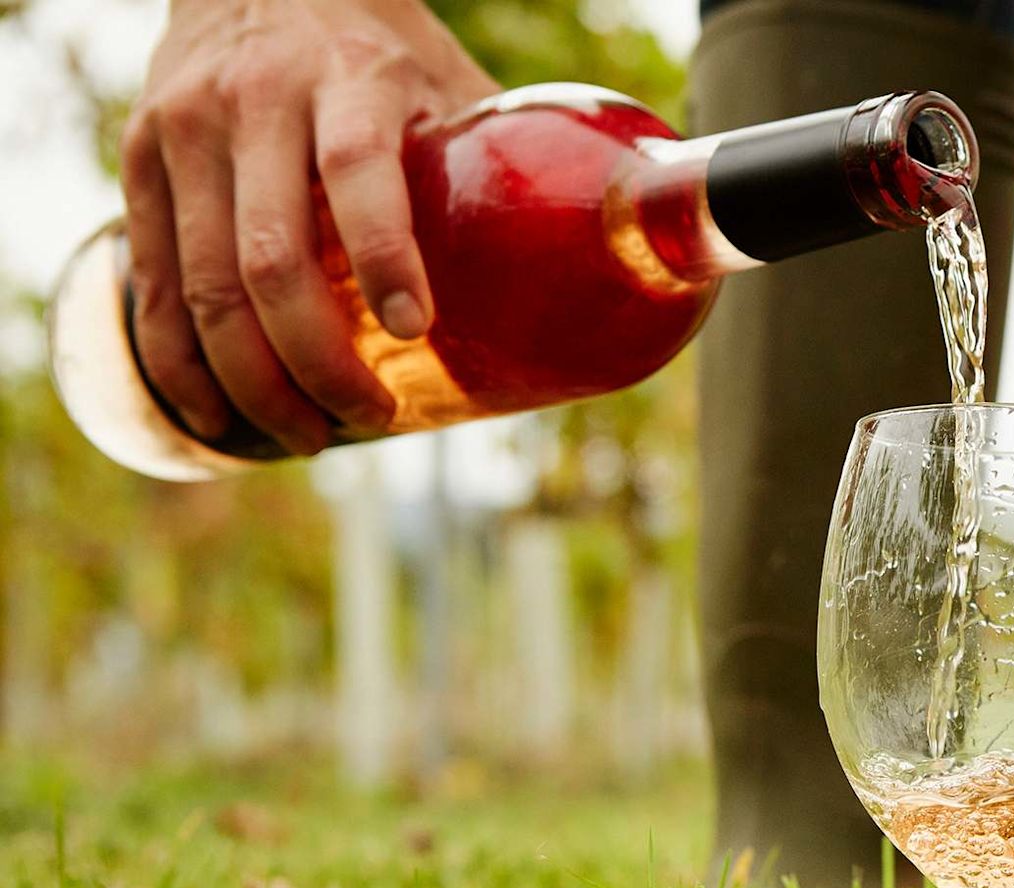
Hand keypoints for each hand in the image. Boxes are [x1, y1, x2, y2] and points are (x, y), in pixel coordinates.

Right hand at [122, 0, 497, 452]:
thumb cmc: (377, 48)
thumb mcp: (444, 79)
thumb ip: (499, 157)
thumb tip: (596, 253)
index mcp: (349, 79)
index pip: (359, 172)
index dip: (386, 257)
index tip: (416, 330)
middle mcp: (255, 102)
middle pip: (273, 259)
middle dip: (319, 362)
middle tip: (372, 416)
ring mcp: (184, 132)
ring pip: (207, 287)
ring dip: (255, 383)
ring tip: (308, 435)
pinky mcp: (139, 161)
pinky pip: (153, 283)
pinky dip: (180, 363)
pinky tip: (217, 416)